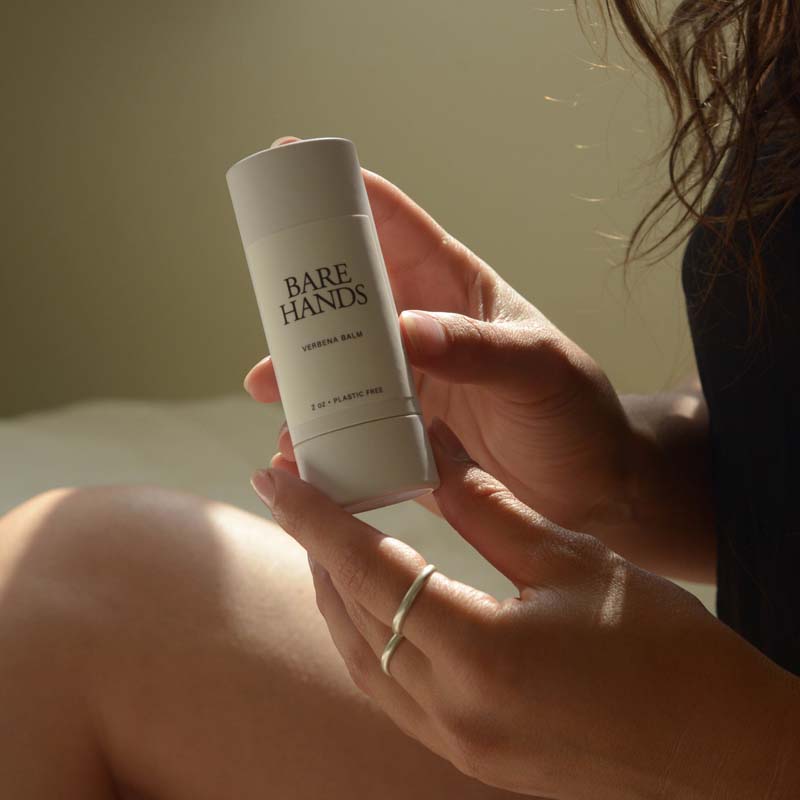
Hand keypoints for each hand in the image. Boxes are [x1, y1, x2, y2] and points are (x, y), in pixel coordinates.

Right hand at [245, 136, 635, 532]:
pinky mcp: (402, 430)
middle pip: (348, 294)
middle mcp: (424, 328)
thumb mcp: (537, 368)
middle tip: (266, 303)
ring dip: (302, 371)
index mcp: (454, 289)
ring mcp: (410, 380)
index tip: (289, 159)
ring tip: (268, 389)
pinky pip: (350, 422)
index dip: (344, 192)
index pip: (393, 224)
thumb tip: (405, 330)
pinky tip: (300, 448)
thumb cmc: (576, 412)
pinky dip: (321, 431)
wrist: (590, 488)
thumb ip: (478, 348)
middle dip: (301, 293)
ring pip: (339, 360)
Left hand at [251, 417, 797, 798]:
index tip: (275, 477)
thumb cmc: (665, 650)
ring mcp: (458, 743)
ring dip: (333, 595)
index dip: (317, 518)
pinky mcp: (470, 756)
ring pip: (361, 660)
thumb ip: (489, 510)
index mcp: (481, 653)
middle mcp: (454, 710)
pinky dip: (365, 639)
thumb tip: (434, 454)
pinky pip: (388, 691)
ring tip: (323, 540)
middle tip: (295, 495)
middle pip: (351, 615)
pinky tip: (368, 605)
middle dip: (315, 550)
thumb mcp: (573, 562)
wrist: (720, 748)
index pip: (369, 570)